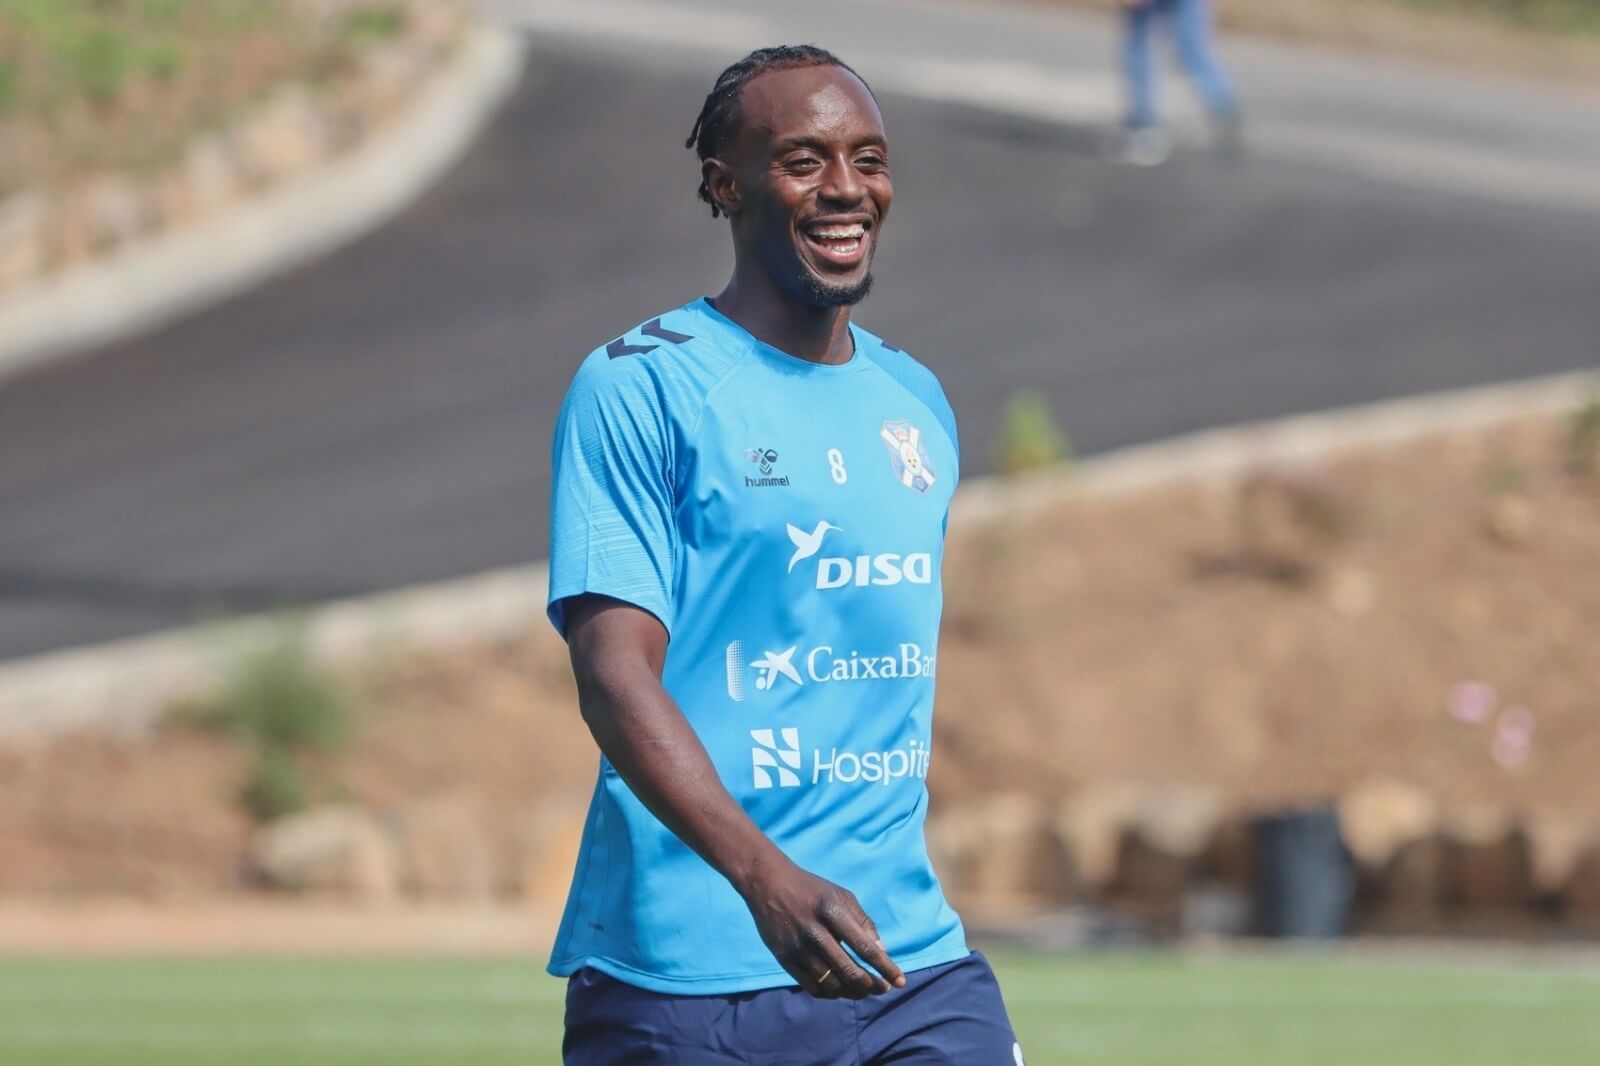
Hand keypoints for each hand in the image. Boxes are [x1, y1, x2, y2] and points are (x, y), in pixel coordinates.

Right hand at [738, 856, 905, 998]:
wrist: (768, 884)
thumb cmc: (813, 890)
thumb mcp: (842, 895)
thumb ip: (864, 922)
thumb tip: (882, 952)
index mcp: (832, 911)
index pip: (864, 947)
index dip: (885, 967)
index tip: (900, 981)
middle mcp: (814, 931)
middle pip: (849, 971)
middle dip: (872, 985)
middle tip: (883, 989)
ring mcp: (797, 947)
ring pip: (832, 983)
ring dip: (854, 992)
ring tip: (865, 990)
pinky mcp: (785, 959)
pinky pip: (813, 987)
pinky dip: (832, 993)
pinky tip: (843, 989)